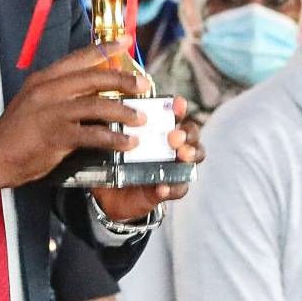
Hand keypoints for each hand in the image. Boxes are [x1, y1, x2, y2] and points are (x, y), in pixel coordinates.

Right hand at [0, 43, 151, 200]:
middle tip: (143, 84)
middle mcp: (48, 90)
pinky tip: (128, 142)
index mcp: (44, 79)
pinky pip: (93, 135)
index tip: (125, 41)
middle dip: (123, 80)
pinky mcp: (56, 136)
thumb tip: (91, 92)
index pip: (78, 58)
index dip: (104, 49)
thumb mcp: (34, 102)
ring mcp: (52, 112)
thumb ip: (59, 94)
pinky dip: (114, 138)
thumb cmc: (15, 134)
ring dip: (124, 111)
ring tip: (141, 118)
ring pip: (98, 104)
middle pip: (94, 77)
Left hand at [90, 101, 203, 221]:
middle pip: (191, 134)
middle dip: (187, 132)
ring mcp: (174, 166)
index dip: (179, 108)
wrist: (108, 195)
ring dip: (191, 153)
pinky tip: (162, 187)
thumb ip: (113, 129)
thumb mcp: (111, 143)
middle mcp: (171, 146)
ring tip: (181, 155)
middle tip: (173, 136)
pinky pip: (179, 188)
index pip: (175, 115)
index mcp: (158, 130)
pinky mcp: (170, 189)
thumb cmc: (112, 161)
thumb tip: (106, 113)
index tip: (177, 104)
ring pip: (195, 156)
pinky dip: (172, 187)